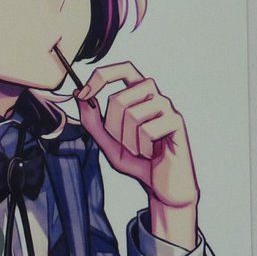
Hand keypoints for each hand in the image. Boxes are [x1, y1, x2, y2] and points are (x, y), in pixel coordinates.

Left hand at [75, 61, 199, 248]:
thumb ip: (92, 121)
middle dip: (112, 126)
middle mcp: (155, 96)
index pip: (124, 68)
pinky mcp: (177, 122)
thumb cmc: (138, 161)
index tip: (84, 93)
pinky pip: (148, 129)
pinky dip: (143, 147)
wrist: (163, 186)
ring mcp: (168, 108)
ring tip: (139, 150)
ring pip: (133, 114)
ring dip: (128, 140)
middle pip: (119, 97)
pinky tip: (151, 153)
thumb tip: (79, 94)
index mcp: (140, 95)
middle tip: (123, 143)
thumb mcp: (107, 143)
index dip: (102, 76)